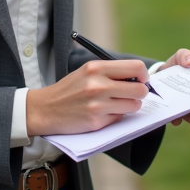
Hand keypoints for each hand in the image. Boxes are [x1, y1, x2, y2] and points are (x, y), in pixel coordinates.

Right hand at [26, 60, 148, 135]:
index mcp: (96, 68)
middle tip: (133, 94)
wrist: (45, 109)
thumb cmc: (69, 89)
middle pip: (140, 89)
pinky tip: (103, 113)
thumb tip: (138, 78)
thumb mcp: (86, 72)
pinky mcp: (96, 122)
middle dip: (140, 93)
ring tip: (118, 104)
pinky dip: (116, 116)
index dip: (144, 75)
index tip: (141, 80)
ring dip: (130, 106)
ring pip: (133, 106)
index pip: (136, 67)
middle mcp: (98, 85)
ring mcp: (98, 105)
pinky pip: (120, 118)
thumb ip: (110, 72)